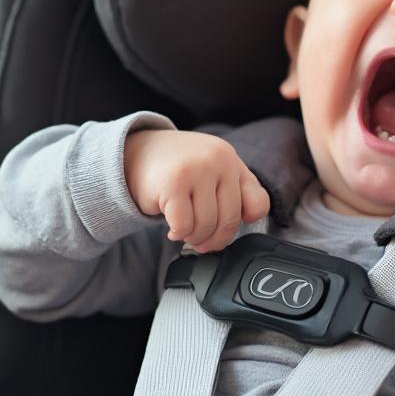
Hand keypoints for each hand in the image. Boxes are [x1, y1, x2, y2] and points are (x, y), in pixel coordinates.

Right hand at [123, 130, 270, 251]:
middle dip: (214, 239)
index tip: (225, 229)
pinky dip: (178, 233)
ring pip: (206, 225)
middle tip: (202, 243)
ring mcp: (196, 170)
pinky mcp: (173, 183)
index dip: (244, 224)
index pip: (258, 204)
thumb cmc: (179, 169)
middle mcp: (219, 160)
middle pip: (230, 220)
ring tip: (185, 230)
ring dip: (194, 237)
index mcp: (232, 160)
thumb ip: (235, 191)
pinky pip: (184, 226)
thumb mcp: (213, 171)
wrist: (136, 153)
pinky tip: (172, 227)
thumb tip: (250, 220)